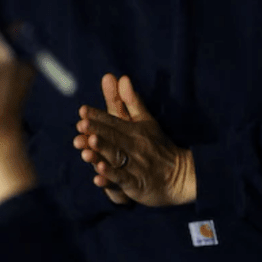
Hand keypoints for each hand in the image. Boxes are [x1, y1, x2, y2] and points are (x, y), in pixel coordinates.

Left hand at [72, 74, 195, 206]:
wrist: (180, 176)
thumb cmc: (157, 145)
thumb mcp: (145, 121)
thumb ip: (131, 101)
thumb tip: (122, 77)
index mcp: (135, 130)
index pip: (114, 121)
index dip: (98, 116)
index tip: (82, 110)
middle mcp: (135, 146)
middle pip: (113, 137)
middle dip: (97, 130)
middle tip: (81, 124)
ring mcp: (136, 166)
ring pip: (117, 157)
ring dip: (102, 151)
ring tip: (88, 145)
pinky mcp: (136, 184)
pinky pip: (123, 180)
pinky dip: (111, 178)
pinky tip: (97, 175)